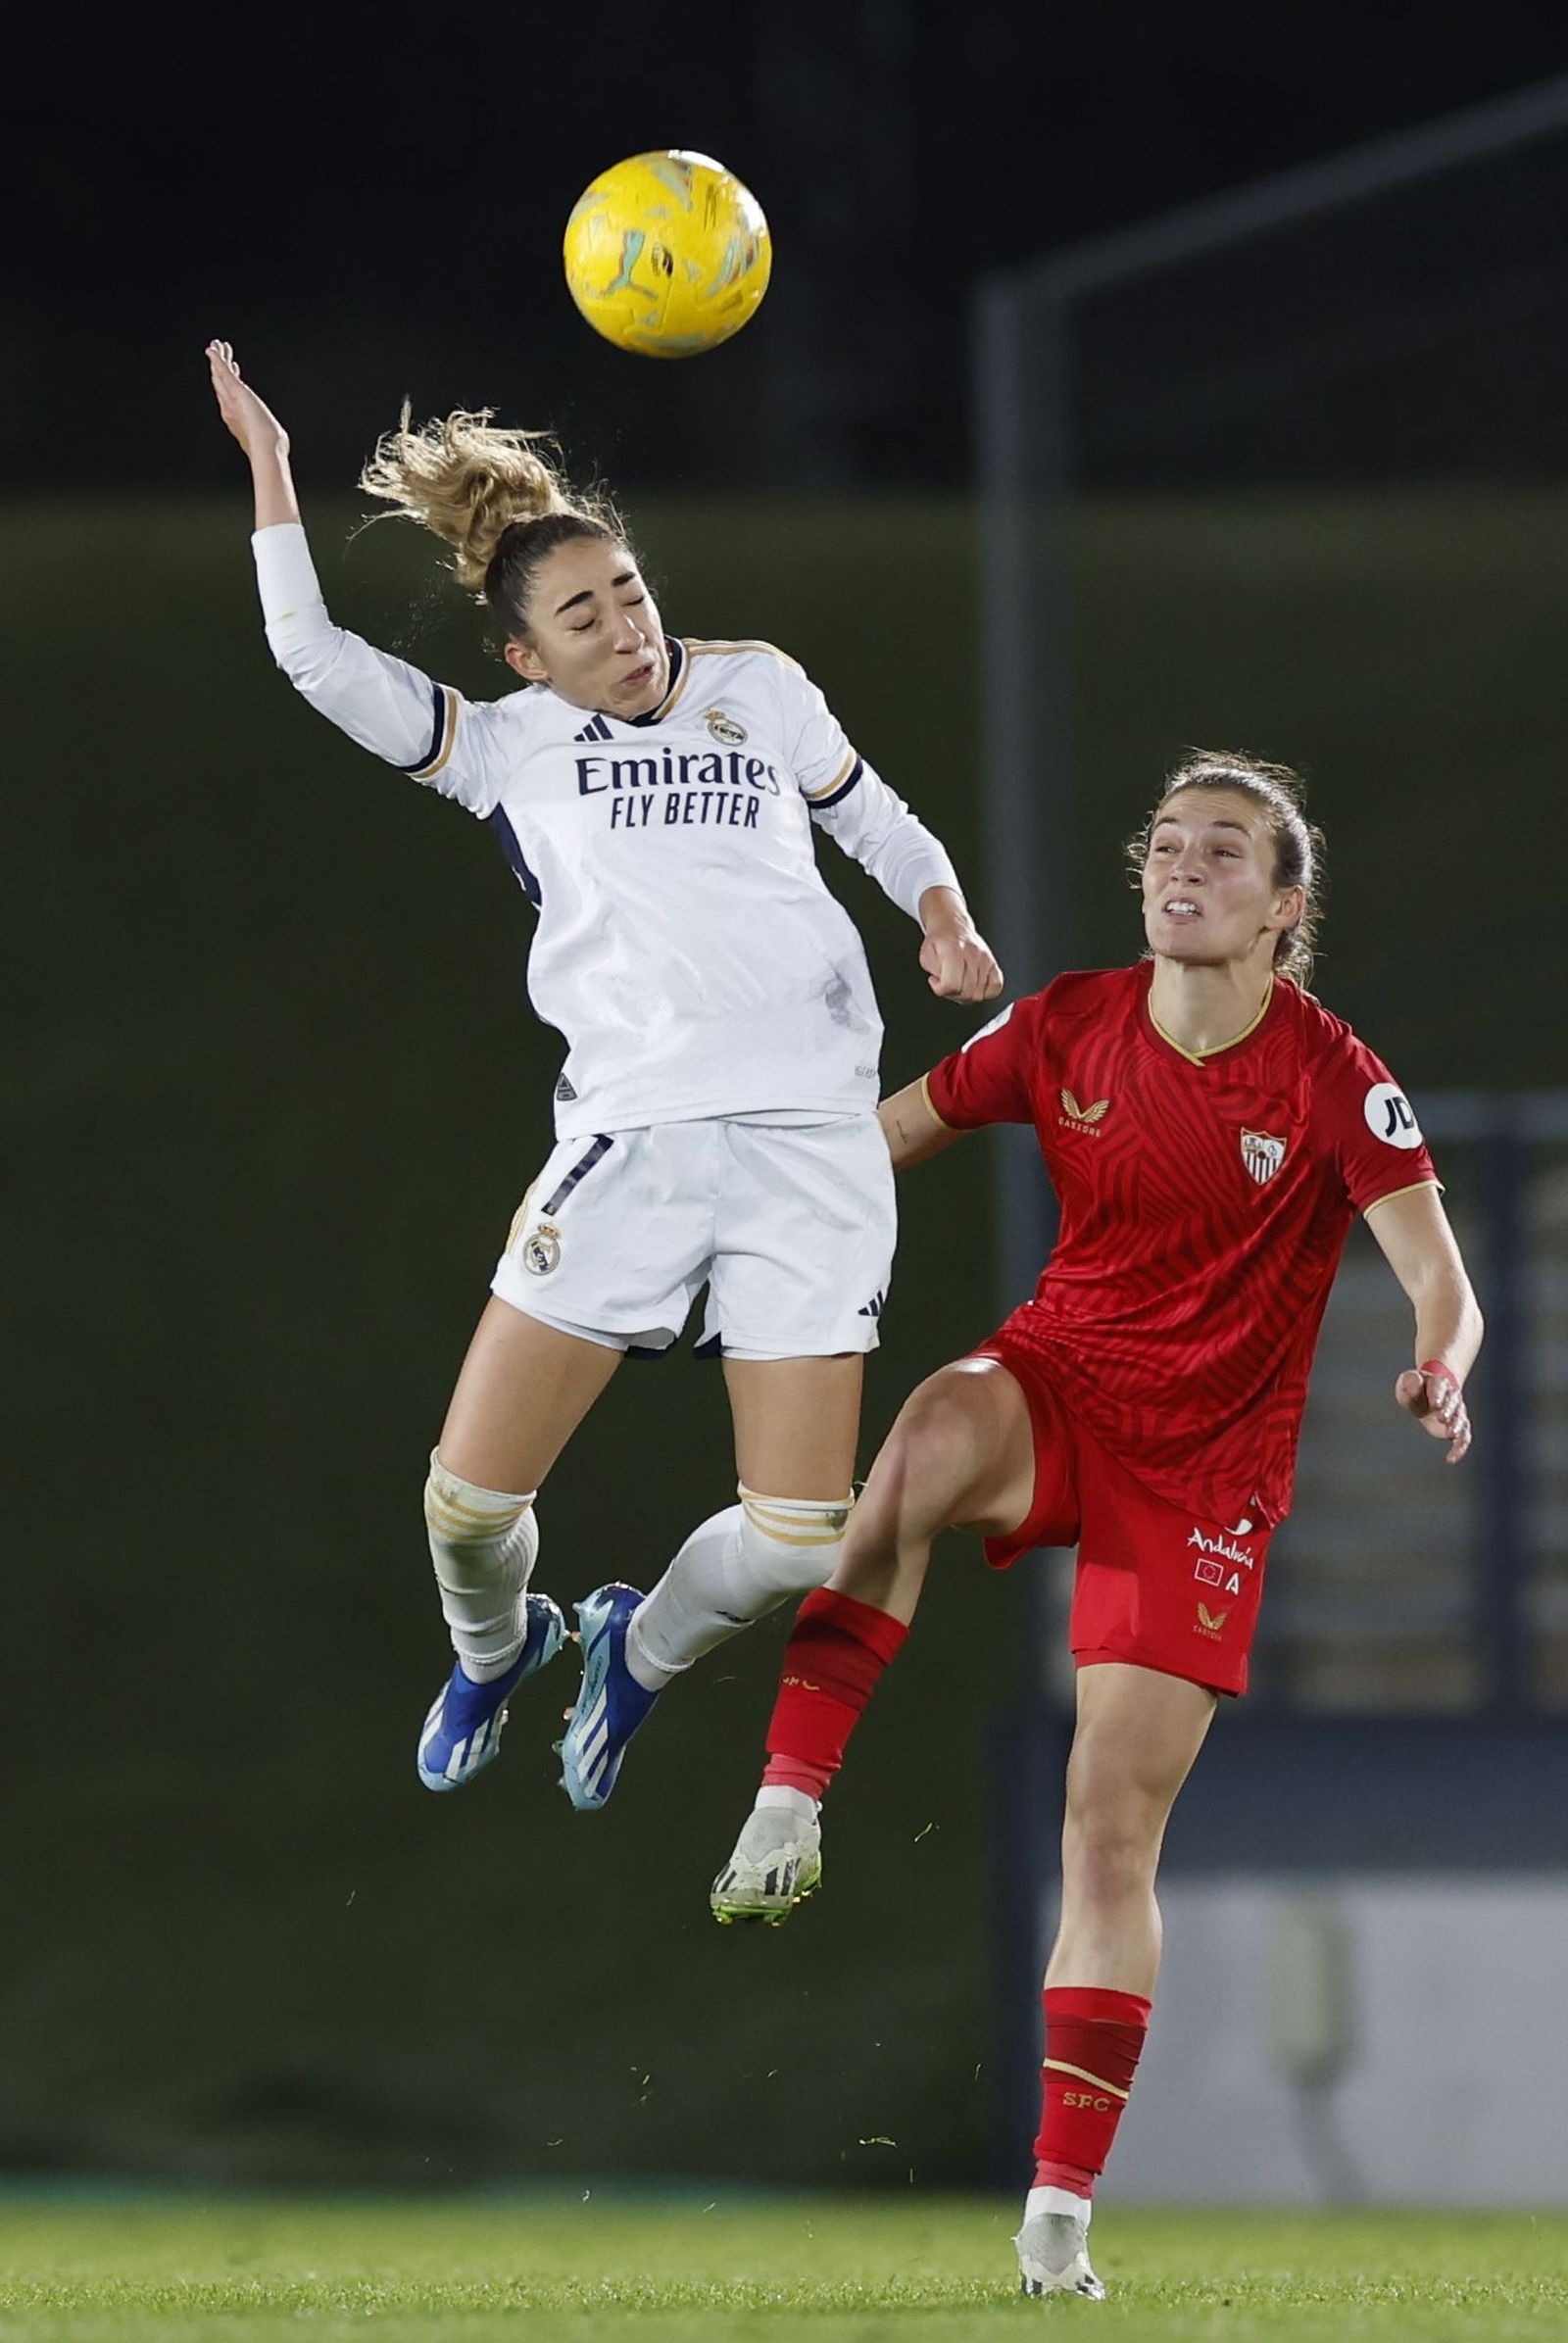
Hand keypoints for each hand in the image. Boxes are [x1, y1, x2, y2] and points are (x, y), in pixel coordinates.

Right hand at [206, 339, 288, 459]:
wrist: (265, 447)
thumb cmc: (269, 448)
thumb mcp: (268, 439)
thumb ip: (269, 437)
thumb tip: (280, 442)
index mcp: (235, 418)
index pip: (229, 395)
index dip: (229, 380)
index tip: (233, 367)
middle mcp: (229, 407)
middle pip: (220, 383)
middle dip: (219, 367)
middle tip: (220, 353)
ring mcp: (231, 398)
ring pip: (219, 374)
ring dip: (218, 358)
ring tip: (217, 345)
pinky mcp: (235, 390)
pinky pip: (222, 370)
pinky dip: (216, 359)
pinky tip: (213, 349)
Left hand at [918, 919, 1002, 1003]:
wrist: (952, 926)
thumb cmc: (939, 942)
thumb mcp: (925, 957)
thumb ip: (934, 973)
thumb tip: (943, 984)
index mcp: (954, 950)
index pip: (951, 984)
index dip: (940, 989)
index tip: (936, 982)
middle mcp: (972, 954)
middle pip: (966, 992)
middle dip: (952, 994)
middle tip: (946, 985)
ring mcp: (985, 959)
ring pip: (979, 994)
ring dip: (966, 996)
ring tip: (958, 985)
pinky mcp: (993, 964)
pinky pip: (996, 987)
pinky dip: (986, 993)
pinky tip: (974, 987)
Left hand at [1395, 1364, 1471, 1463]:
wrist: (1428, 1397)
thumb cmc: (1416, 1389)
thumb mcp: (1408, 1383)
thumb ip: (1410, 1382)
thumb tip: (1416, 1381)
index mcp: (1439, 1383)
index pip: (1440, 1385)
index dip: (1438, 1394)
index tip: (1435, 1404)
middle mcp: (1452, 1397)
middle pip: (1453, 1402)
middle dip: (1449, 1410)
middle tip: (1442, 1418)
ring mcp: (1457, 1413)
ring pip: (1461, 1420)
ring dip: (1457, 1426)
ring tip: (1451, 1434)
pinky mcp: (1457, 1428)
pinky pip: (1463, 1438)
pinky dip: (1459, 1448)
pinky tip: (1451, 1458)